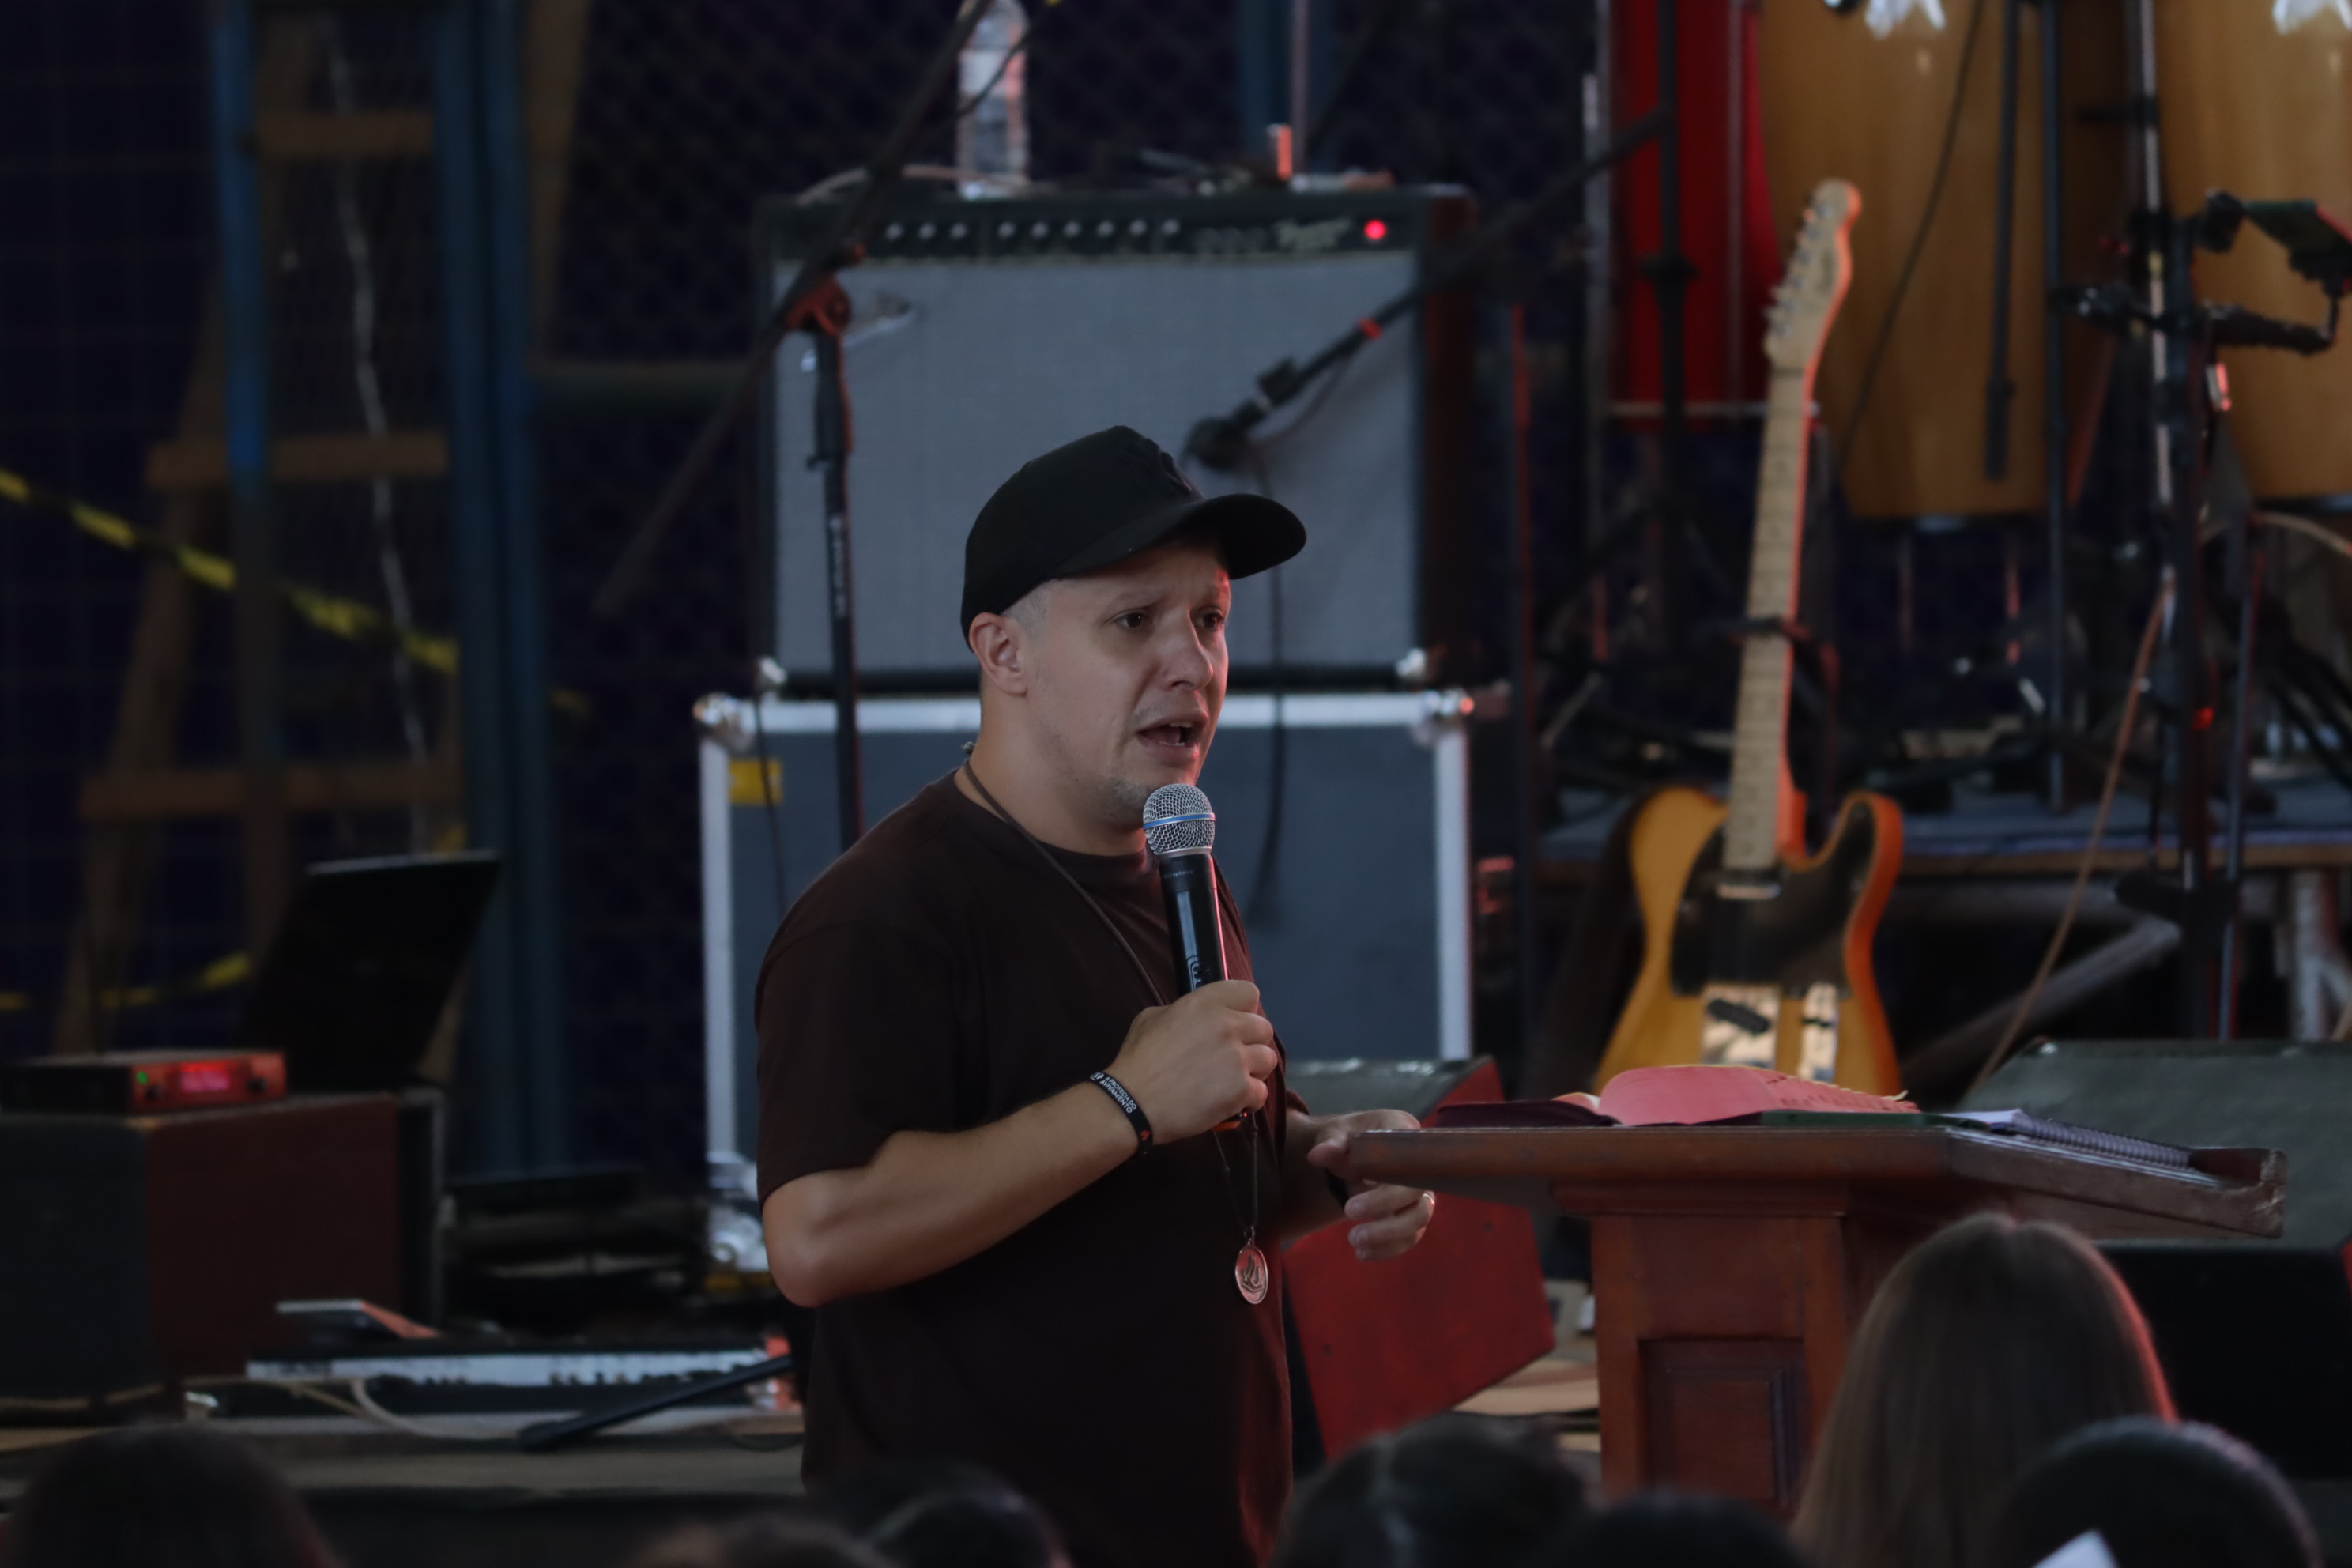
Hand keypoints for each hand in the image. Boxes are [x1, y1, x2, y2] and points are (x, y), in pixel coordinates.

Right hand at [1109, 980, 1277, 1142]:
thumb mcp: (1152, 1018)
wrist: (1132, 1103)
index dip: (1243, 1009)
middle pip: (1264, 1028)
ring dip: (1253, 1071)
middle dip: (1251, 1043)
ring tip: (1232, 1082)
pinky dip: (1248, 1100)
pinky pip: (1261, 1092)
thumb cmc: (1137, 1062)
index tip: (1234, 1022)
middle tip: (1232, 1058)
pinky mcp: (1242, 1089)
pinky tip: (1230, 1103)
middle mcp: (1226, 1025)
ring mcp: (1237, 1058)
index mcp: (1204, 1003)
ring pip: (1268, 1059)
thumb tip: (1196, 1020)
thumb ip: (1181, 1012)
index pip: (1248, 992)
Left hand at [1305, 1110, 1436, 1260]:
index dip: (1390, 1176)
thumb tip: (1318, 1155)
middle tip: (1348, 1211)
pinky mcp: (1412, 1216)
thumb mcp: (1335, 1134)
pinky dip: (1388, 1249)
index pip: (1408, 1157)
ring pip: (1419, 1218)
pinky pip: (1410, 1237)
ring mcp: (1419, 1193)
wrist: (1352, 1157)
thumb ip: (1330, 1142)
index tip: (1360, 1186)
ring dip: (1389, 1234)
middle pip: (1416, 1191)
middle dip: (1384, 1206)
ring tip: (1353, 1240)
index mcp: (1404, 1135)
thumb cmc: (1349, 1141)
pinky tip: (1362, 1253)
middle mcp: (1419, 1166)